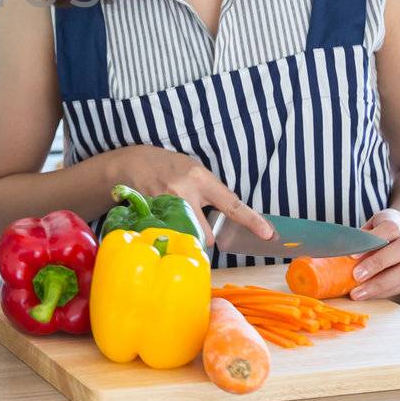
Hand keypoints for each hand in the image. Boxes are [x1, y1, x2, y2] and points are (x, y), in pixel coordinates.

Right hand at [108, 145, 274, 245]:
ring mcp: (166, 205)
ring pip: (189, 237)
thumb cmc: (167, 165)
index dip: (251, 220)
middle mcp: (184, 192)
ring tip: (178, 219)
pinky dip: (171, 232)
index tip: (267, 233)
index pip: (231, 204)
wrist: (131, 163)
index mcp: (199, 178)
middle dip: (206, 235)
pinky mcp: (151, 215)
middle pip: (207, 234)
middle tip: (198, 223)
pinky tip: (163, 219)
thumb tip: (228, 214)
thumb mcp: (193, 170)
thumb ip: (209, 191)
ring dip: (189, 235)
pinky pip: (171, 235)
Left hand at [350, 208, 399, 299]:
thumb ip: (360, 238)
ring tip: (358, 293)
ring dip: (381, 284)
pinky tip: (369, 295)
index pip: (391, 227)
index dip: (373, 239)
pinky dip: (385, 292)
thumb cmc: (382, 233)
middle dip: (378, 263)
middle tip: (356, 276)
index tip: (353, 254)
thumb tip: (338, 250)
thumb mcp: (371, 228)